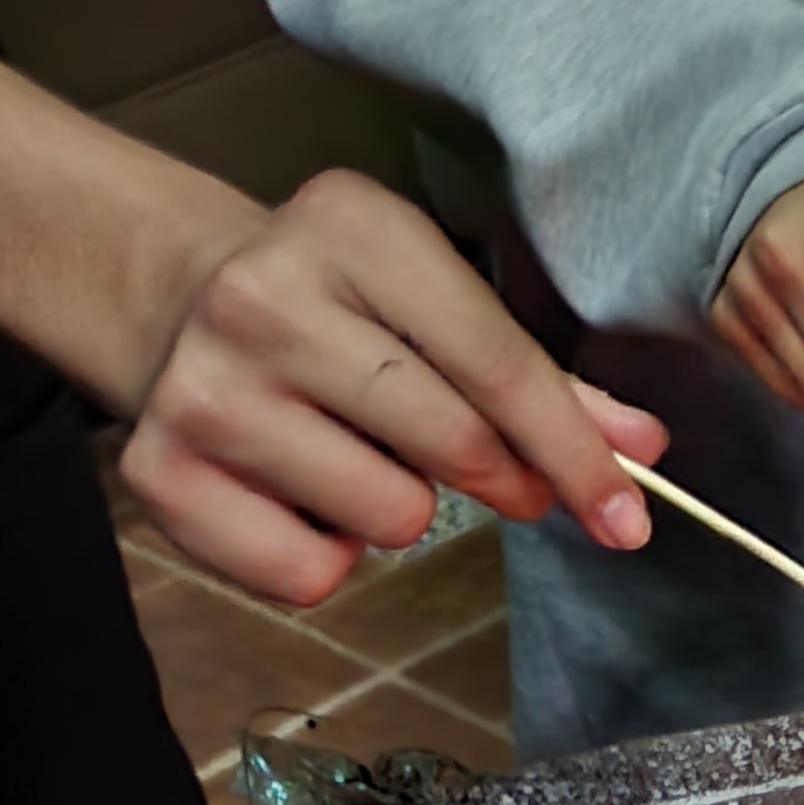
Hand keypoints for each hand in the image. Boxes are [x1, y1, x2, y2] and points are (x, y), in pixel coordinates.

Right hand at [123, 172, 667, 610]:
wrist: (175, 295)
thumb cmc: (338, 306)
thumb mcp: (435, 300)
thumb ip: (541, 376)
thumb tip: (641, 448)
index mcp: (353, 230)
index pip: (499, 366)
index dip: (576, 456)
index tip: (626, 521)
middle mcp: (265, 299)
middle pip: (454, 446)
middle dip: (504, 482)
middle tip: (498, 477)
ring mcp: (206, 387)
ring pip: (389, 519)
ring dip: (402, 511)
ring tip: (360, 455)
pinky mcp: (162, 472)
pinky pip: (308, 574)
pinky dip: (327, 556)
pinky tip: (303, 494)